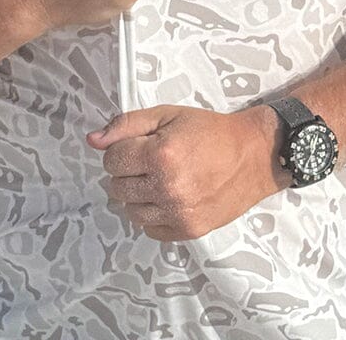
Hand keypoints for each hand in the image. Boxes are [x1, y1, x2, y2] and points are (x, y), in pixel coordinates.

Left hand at [87, 105, 289, 241]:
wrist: (253, 156)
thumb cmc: (209, 131)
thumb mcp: (167, 115)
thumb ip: (126, 125)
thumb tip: (92, 140)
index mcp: (160, 155)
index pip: (112, 159)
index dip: (121, 149)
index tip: (138, 145)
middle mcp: (167, 188)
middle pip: (117, 186)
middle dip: (127, 171)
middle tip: (150, 160)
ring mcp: (178, 213)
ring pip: (130, 210)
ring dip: (138, 194)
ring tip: (159, 178)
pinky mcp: (188, 231)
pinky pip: (149, 228)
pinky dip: (152, 213)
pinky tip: (168, 196)